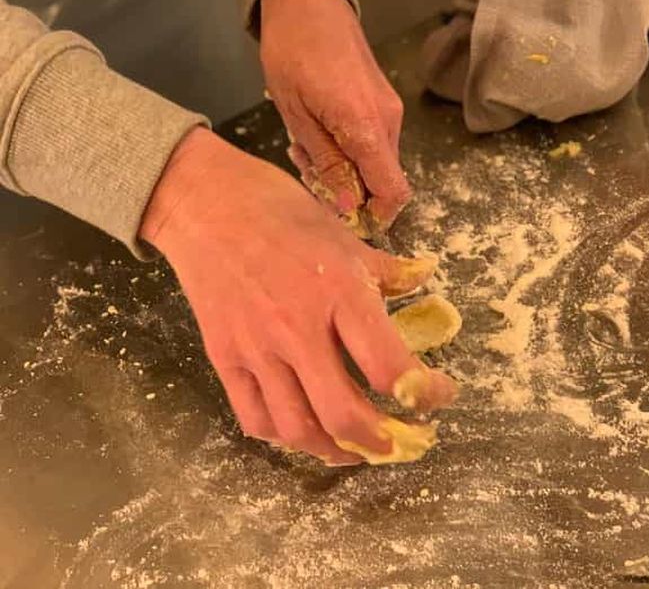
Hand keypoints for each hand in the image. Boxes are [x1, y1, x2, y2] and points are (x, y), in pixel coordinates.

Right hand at [140, 128, 456, 464]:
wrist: (204, 203)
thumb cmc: (281, 211)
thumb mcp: (345, 236)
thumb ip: (387, 271)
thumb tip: (423, 281)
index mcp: (339, 294)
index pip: (391, 368)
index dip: (425, 394)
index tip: (437, 395)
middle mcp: (299, 330)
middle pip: (344, 415)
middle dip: (382, 442)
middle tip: (401, 442)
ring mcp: (257, 349)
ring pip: (298, 429)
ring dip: (335, 451)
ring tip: (356, 450)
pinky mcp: (225, 358)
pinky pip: (255, 417)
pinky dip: (285, 437)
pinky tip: (304, 431)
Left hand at [259, 0, 410, 232]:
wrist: (309, 0)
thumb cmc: (293, 51)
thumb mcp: (297, 115)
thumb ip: (326, 162)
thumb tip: (346, 204)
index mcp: (366, 126)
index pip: (393, 189)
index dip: (377, 215)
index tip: (350, 220)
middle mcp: (389, 121)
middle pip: (382, 178)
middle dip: (350, 190)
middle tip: (310, 174)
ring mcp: (390, 110)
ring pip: (376, 161)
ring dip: (346, 169)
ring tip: (307, 149)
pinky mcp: (384, 102)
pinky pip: (374, 141)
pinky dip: (351, 150)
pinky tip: (320, 134)